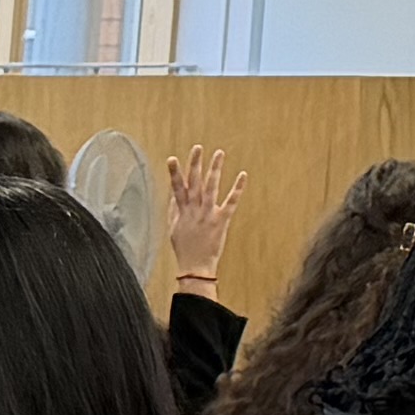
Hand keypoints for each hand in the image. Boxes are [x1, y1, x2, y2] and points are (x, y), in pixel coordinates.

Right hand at [167, 146, 247, 290]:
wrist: (195, 266)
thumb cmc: (184, 247)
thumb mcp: (173, 228)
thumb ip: (173, 210)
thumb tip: (173, 194)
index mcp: (182, 211)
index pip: (177, 188)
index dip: (174, 173)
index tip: (171, 158)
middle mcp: (195, 210)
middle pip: (195, 183)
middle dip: (195, 164)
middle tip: (198, 147)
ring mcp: (208, 214)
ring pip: (211, 187)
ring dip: (215, 169)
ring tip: (219, 153)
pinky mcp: (222, 220)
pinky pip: (231, 201)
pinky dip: (237, 188)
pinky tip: (242, 175)